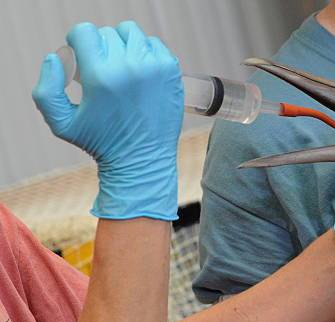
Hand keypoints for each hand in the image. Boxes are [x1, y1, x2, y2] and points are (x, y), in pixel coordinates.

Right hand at [32, 21, 183, 219]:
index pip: (84, 31)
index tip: (82, 57)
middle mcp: (129, 67)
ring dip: (123, 45)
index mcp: (100, 76)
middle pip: (107, 33)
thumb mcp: (61, 123)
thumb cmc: (101, 143)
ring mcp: (154, 67)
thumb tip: (55, 56)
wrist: (142, 160)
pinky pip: (154, 43)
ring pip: (132, 33)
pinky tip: (140, 70)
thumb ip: (46, 89)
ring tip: (121, 67)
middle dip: (100, 49)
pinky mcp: (171, 71)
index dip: (78, 42)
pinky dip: (145, 52)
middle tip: (102, 71)